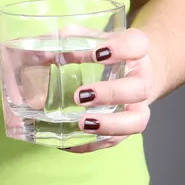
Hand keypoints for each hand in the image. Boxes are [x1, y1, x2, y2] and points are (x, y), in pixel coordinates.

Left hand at [64, 28, 152, 152]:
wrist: (130, 70)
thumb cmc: (104, 54)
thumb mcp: (91, 40)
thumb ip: (70, 40)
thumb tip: (42, 50)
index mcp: (136, 52)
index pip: (137, 45)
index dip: (121, 49)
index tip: (97, 54)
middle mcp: (142, 80)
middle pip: (139, 89)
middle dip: (110, 94)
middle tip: (80, 96)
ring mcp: (137, 106)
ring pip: (136, 121)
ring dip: (109, 125)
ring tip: (82, 124)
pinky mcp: (125, 127)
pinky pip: (115, 141)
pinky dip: (92, 144)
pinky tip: (69, 143)